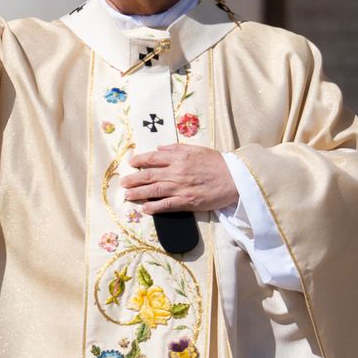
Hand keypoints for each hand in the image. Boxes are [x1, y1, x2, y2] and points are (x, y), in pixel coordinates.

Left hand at [121, 144, 238, 213]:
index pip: (153, 158)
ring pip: (154, 190)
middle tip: (123, 182)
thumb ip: (176, 148)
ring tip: (127, 195)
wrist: (234, 178)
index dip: (139, 161)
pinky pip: (166, 205)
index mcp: (179, 157)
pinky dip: (154, 207)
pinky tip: (145, 209)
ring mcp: (181, 187)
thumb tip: (159, 148)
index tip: (131, 163)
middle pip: (149, 175)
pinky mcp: (187, 201)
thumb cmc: (217, 163)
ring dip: (138, 193)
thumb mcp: (196, 149)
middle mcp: (177, 172)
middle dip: (134, 179)